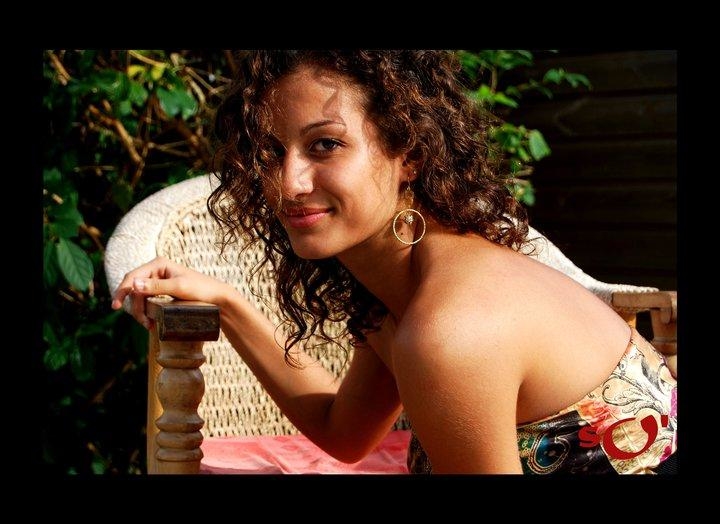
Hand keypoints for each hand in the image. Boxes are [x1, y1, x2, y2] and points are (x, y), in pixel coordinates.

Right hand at [111, 256, 231, 329]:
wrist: (218, 298)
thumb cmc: (202, 290)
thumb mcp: (179, 288)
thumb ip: (157, 286)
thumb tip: (133, 284)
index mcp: (158, 264)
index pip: (132, 277)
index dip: (122, 291)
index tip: (115, 307)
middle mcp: (156, 270)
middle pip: (134, 289)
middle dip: (135, 307)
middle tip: (144, 323)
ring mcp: (159, 280)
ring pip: (139, 297)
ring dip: (140, 311)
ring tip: (149, 325)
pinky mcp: (162, 291)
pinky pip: (147, 300)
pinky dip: (146, 311)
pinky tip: (150, 321)